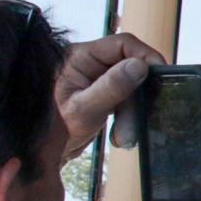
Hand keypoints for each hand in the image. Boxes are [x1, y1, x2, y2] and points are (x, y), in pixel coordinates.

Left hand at [57, 33, 164, 151]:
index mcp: (80, 57)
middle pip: (130, 68)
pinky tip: (120, 135)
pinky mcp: (102, 94)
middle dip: (136, 98)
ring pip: (131, 87)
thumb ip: (111, 87)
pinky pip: (126, 99)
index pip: (122, 44)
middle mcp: (89, 63)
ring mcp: (96, 79)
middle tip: (135, 123)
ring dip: (133, 113)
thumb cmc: (53, 131)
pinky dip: (128, 118)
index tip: (160, 77)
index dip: (145, 57)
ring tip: (124, 137)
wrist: (40, 156)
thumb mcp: (84, 110)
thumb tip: (140, 65)